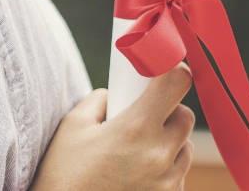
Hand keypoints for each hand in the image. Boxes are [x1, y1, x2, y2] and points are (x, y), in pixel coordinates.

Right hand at [31, 64, 194, 190]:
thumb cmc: (63, 173)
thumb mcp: (72, 126)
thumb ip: (100, 100)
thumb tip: (116, 95)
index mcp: (136, 129)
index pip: (176, 84)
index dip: (173, 72)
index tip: (166, 70)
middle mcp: (159, 156)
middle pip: (185, 117)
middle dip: (167, 111)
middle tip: (142, 117)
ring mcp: (168, 183)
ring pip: (185, 149)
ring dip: (169, 143)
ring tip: (136, 152)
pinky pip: (179, 176)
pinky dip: (165, 170)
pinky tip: (137, 174)